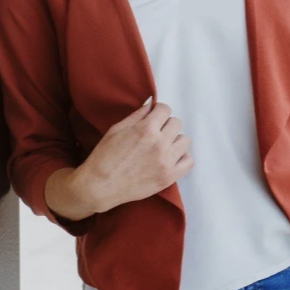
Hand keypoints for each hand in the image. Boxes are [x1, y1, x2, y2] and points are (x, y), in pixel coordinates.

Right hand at [44, 98, 192, 218]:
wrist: (100, 186)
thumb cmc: (104, 157)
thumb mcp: (116, 129)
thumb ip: (137, 115)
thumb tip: (151, 103)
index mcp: (146, 129)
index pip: (165, 109)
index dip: (158, 111)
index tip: (154, 117)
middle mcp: (159, 144)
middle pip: (176, 123)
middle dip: (166, 124)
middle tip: (155, 133)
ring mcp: (166, 162)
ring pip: (185, 140)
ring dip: (175, 140)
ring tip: (163, 146)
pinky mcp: (168, 177)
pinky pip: (189, 161)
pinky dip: (182, 157)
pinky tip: (171, 157)